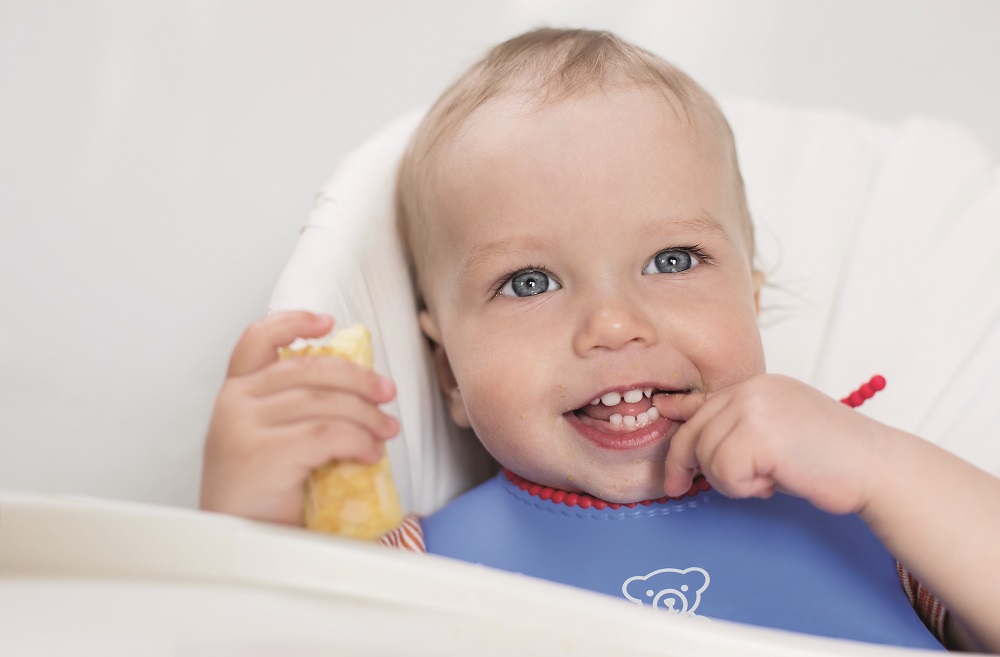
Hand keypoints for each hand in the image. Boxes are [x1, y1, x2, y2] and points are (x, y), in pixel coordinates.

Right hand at [200, 311, 398, 524]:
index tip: (327, 321)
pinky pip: (326, 433)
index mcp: (236, 393)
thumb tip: (354, 388)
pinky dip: (357, 439)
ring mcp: (244, 426)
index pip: (257, 340)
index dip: (293, 322)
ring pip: (323, 402)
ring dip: (366, 415)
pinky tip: (369, 452)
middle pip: (308, 370)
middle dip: (357, 378)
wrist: (241, 544)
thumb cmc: (262, 496)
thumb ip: (295, 408)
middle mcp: (235, 402)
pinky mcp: (263, 453)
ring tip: (386, 430)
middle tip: (387, 393)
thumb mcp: (273, 439)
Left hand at [654, 374, 887, 514]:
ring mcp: (753, 409)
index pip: (704, 400)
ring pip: (707, 458)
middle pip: (693, 432)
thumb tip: (696, 443)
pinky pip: (725, 475)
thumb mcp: (778, 431)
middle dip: (683, 466)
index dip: (678, 414)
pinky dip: (745, 490)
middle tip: (679, 488)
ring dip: (731, 482)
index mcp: (758, 387)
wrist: (877, 467)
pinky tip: (775, 483)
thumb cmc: (831, 459)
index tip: (660, 414)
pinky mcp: (758, 435)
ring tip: (769, 479)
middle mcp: (752, 391)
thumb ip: (740, 429)